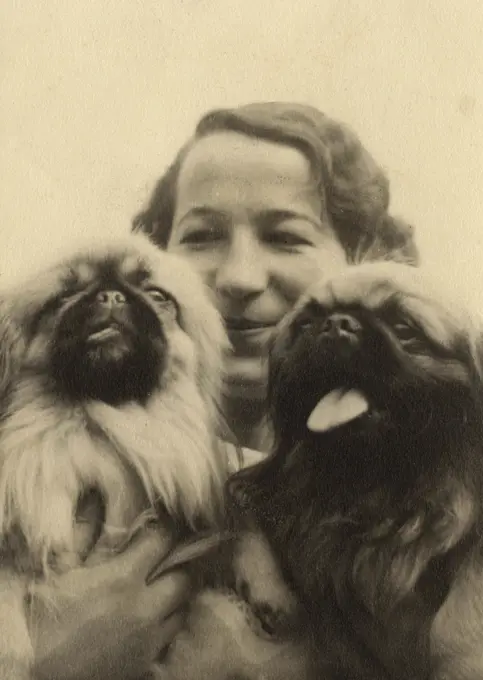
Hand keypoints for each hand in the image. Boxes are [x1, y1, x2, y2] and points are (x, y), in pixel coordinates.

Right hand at [29, 527, 190, 679]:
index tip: (165, 521)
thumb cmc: (42, 623)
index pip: (163, 540)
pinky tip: (155, 616)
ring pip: (184, 607)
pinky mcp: (147, 662)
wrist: (35, 679)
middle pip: (184, 575)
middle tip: (169, 554)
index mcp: (122, 579)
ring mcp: (149, 638)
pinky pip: (173, 635)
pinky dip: (170, 621)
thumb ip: (83, 535)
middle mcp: (144, 608)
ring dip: (177, 594)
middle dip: (179, 562)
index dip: (167, 526)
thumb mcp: (58, 574)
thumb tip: (95, 500)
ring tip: (164, 585)